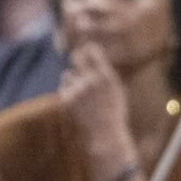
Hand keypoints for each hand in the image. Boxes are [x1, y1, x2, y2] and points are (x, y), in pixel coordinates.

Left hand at [61, 43, 139, 180]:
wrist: (106, 132)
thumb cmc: (112, 110)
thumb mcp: (115, 89)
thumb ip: (104, 72)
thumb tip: (90, 52)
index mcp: (107, 77)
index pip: (93, 52)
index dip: (88, 49)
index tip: (87, 49)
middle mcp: (92, 80)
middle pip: (76, 57)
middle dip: (76, 57)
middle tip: (77, 59)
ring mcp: (79, 89)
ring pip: (68, 74)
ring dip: (73, 80)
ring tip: (83, 94)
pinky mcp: (67, 98)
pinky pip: (64, 86)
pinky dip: (69, 91)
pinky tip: (79, 102)